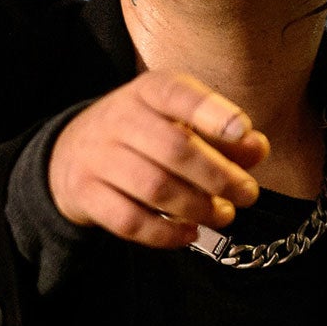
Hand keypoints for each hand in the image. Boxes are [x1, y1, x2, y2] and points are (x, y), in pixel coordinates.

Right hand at [47, 71, 269, 247]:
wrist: (70, 154)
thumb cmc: (141, 137)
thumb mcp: (178, 122)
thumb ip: (221, 136)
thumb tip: (257, 148)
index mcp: (146, 91)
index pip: (176, 92)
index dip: (211, 111)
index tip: (243, 130)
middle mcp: (118, 118)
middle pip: (174, 148)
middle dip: (219, 176)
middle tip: (247, 194)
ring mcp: (97, 157)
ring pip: (154, 187)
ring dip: (197, 207)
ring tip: (224, 215)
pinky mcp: (85, 193)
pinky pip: (129, 220)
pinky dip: (165, 233)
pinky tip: (190, 233)